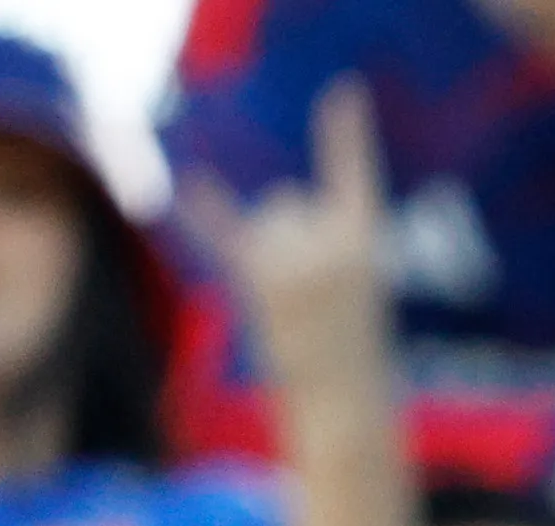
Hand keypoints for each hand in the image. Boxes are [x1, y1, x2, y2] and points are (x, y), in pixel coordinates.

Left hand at [199, 80, 397, 408]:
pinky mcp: (258, 282)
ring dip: (266, 260)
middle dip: (289, 240)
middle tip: (313, 300)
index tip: (344, 89)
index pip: (354, 172)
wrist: (344, 406)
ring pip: (260, 225)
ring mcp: (294, 260)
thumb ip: (316, 239)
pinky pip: (226, 234)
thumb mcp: (354, 285)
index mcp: (366, 241)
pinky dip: (207, 209)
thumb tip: (260, 206)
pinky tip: (188, 180)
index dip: (346, 131)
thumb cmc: (353, 351)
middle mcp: (329, 241)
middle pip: (285, 203)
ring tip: (290, 310)